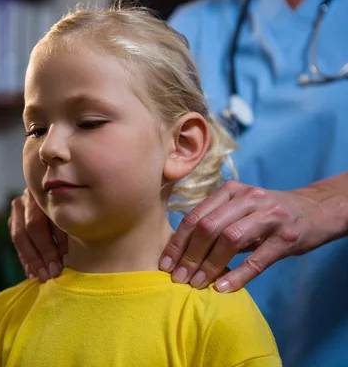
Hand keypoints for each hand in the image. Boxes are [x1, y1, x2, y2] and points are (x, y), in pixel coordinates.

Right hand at [9, 188, 67, 281]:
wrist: (65, 195)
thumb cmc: (78, 207)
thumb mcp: (76, 213)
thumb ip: (73, 227)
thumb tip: (70, 259)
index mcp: (46, 191)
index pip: (45, 220)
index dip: (54, 243)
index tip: (66, 262)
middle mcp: (28, 196)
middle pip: (30, 227)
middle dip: (43, 253)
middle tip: (53, 273)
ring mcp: (18, 207)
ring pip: (19, 236)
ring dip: (32, 259)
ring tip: (43, 277)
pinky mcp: (14, 220)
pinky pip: (17, 244)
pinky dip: (26, 260)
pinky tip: (32, 275)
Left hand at [159, 179, 347, 292]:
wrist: (315, 210)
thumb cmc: (266, 214)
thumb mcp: (239, 208)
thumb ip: (214, 221)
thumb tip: (181, 251)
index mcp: (230, 191)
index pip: (195, 217)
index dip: (177, 242)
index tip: (165, 264)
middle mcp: (248, 198)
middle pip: (209, 227)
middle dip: (189, 255)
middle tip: (178, 278)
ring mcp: (269, 216)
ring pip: (229, 240)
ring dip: (210, 265)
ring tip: (196, 284)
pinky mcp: (286, 237)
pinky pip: (257, 259)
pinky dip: (238, 275)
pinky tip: (223, 287)